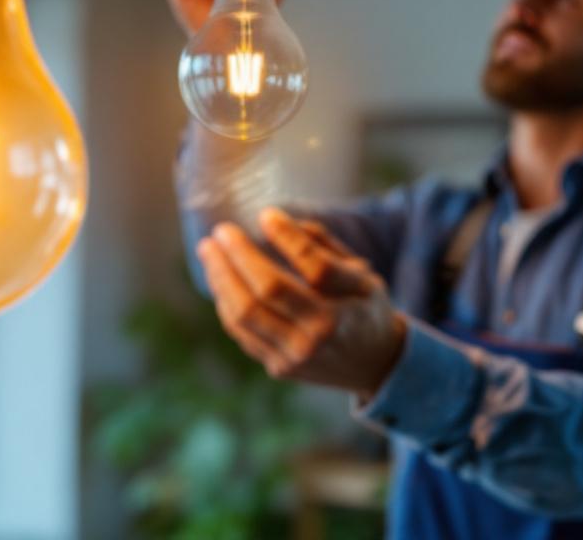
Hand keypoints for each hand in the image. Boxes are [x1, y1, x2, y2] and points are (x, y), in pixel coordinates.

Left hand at [194, 207, 406, 396]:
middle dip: (238, 256)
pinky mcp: (278, 367)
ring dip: (220, 277)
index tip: (266, 214)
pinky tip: (221, 279)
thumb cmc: (363, 308)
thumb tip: (273, 220)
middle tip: (221, 231)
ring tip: (209, 250)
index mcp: (345, 310)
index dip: (287, 237)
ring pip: (243, 314)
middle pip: (267, 291)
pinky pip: (240, 331)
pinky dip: (226, 301)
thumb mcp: (362, 275)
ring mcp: (295, 356)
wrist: (373, 364)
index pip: (314, 267)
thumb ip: (323, 246)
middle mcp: (319, 337)